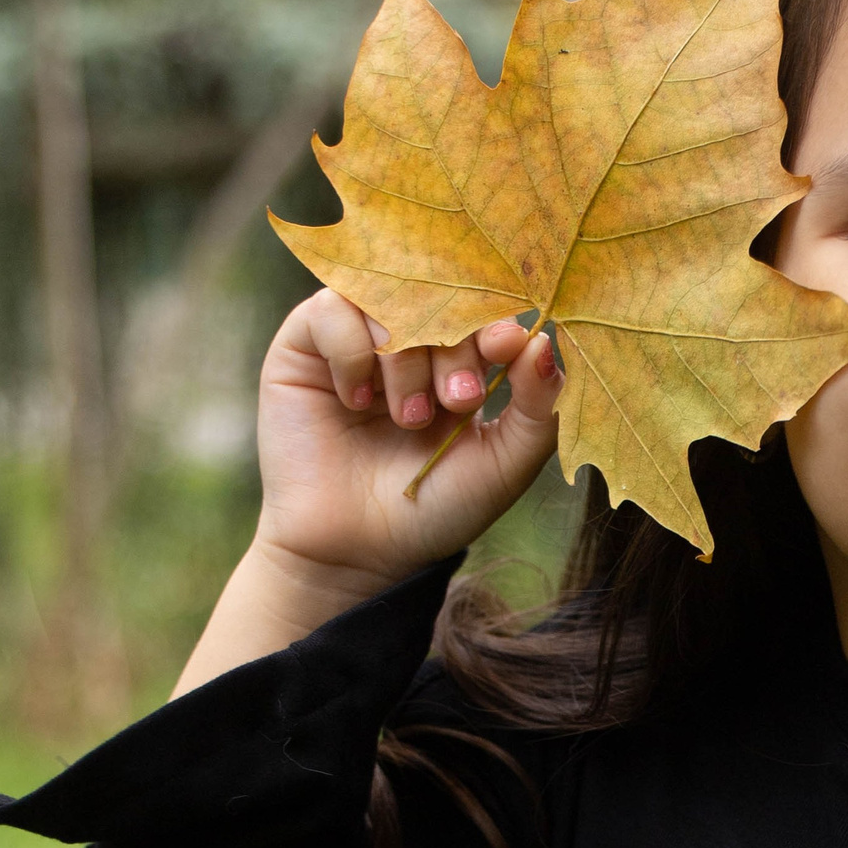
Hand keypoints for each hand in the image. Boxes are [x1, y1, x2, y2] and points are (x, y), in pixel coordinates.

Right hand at [172, 291, 562, 696]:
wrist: (361, 551)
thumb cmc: (437, 508)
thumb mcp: (505, 461)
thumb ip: (536, 405)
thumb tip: (542, 339)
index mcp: (464, 358)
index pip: (485, 307)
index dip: (496, 318)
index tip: (505, 345)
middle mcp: (412, 341)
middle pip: (440, 296)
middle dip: (456, 349)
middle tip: (457, 403)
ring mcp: (359, 340)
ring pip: (387, 301)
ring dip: (407, 359)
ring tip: (408, 418)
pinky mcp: (304, 347)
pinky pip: (329, 310)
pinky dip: (352, 352)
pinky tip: (357, 402)